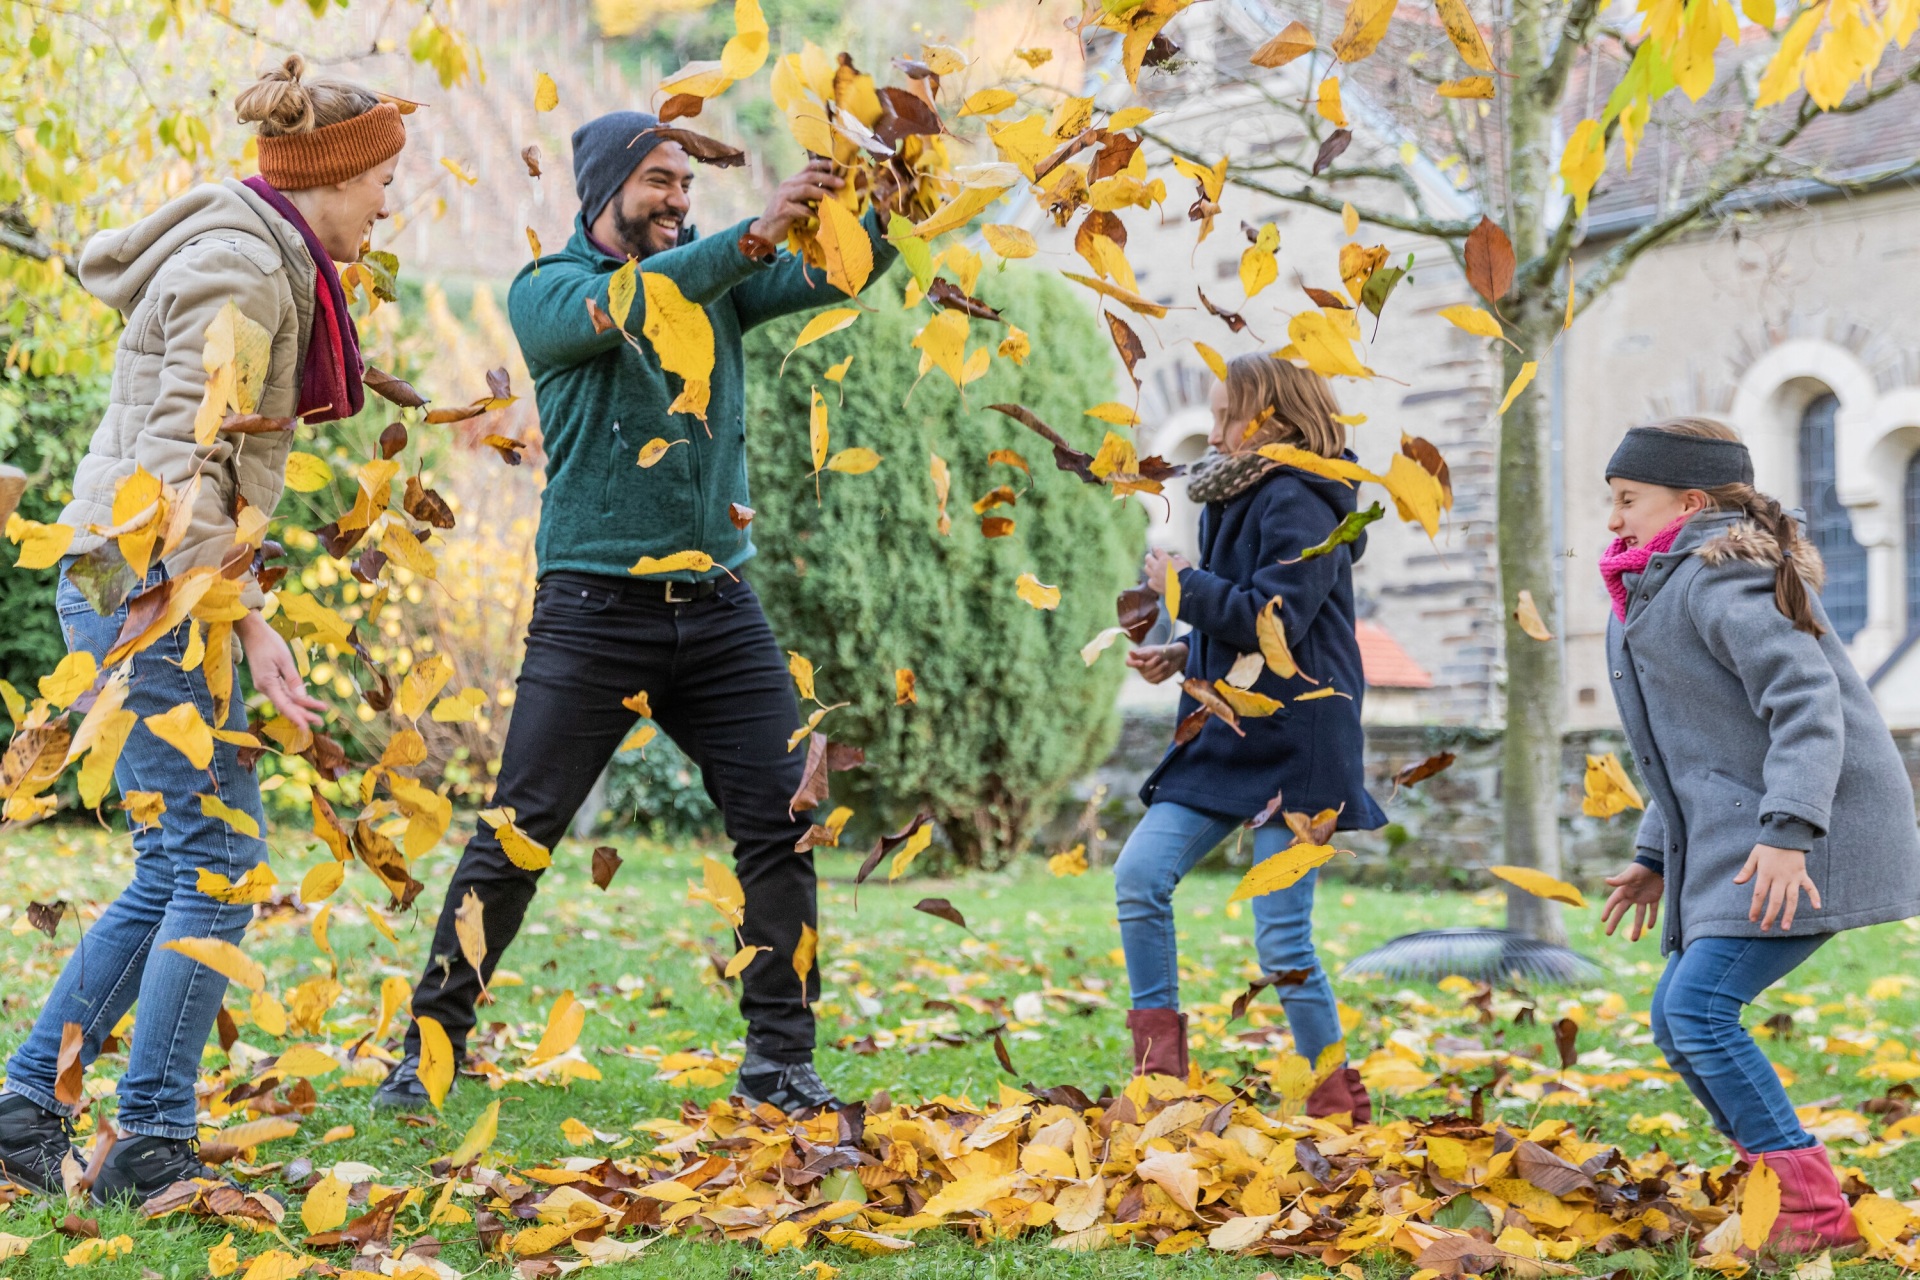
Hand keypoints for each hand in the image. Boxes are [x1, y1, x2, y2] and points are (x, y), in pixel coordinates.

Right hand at [235, 610, 326, 731]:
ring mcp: (266, 684)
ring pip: (286, 699)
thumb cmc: (269, 642)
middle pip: (286, 705)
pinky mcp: (268, 680)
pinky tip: (307, 702)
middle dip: (303, 714)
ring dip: (302, 706)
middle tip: (321, 722)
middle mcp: (265, 687)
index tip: (307, 727)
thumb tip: (302, 698)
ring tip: (319, 713)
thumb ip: (293, 679)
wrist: (253, 632)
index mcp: (267, 684)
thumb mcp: (284, 659)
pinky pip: (284, 692)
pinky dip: (296, 697)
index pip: (284, 705)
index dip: (296, 717)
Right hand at [748, 158, 845, 245]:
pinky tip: (822, 217)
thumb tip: (833, 192)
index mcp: (793, 181)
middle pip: (810, 176)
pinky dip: (813, 212)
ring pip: (805, 189)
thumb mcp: (798, 201)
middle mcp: (787, 185)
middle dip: (828, 179)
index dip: (824, 165)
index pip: (809, 167)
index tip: (838, 167)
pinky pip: (801, 209)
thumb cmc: (785, 216)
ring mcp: (783, 196)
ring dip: (822, 193)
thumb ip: (810, 195)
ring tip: (835, 200)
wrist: (766, 230)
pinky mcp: (782, 210)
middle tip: (842, 183)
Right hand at [1125, 642, 1187, 684]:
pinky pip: (1155, 680)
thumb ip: (1141, 654)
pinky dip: (1162, 673)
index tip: (1142, 663)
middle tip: (1159, 657)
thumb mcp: (1152, 651)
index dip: (1134, 663)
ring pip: (1149, 675)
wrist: (1175, 657)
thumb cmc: (1162, 651)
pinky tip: (1165, 668)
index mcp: (1137, 657)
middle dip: (1153, 663)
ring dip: (1160, 668)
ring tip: (1166, 662)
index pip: (1128, 662)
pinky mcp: (1153, 680)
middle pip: (1142, 668)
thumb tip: (1129, 653)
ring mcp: (1146, 674)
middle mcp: (1139, 667)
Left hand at [1142, 549, 1190, 594]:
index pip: (1156, 550)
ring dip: (1148, 567)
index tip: (1154, 548)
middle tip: (1150, 557)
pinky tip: (1154, 579)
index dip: (1155, 548)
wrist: (1185, 588)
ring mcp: (1155, 576)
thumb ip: (1179, 558)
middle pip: (1148, 559)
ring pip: (1147, 569)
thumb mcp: (1185, 562)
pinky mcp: (1155, 585)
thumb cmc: (1187, 574)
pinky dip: (1152, 579)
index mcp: (1164, 559)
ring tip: (1150, 567)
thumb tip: (1175, 557)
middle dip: (1149, 557)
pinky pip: (1150, 581)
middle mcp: (1157, 567)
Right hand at [1601, 862, 1663, 940]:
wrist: (1657, 863)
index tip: (1603, 920)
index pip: (1613, 902)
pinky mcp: (1653, 897)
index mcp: (1624, 890)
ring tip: (1634, 939)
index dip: (1607, 911)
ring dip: (1636, 926)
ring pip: (1638, 915)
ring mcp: (1642, 898)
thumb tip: (1606, 881)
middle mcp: (1632, 896)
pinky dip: (1652, 918)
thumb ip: (1620, 879)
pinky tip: (1650, 927)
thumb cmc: (1641, 868)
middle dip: (1615, 922)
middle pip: (1621, 911)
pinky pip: (1652, 910)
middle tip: (1609, 933)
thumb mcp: (1631, 874)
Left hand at [1735, 843, 1820, 930]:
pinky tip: (1817, 907)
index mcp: (1766, 873)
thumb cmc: (1768, 846)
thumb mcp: (1754, 856)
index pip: (1759, 894)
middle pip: (1775, 901)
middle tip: (1765, 928)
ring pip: (1792, 899)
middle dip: (1770, 916)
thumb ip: (1746, 870)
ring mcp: (1793, 877)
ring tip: (1786, 928)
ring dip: (1789, 914)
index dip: (1755, 908)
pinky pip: (1810, 887)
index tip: (1752, 919)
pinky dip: (1815, 896)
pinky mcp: (1803, 875)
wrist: (1787, 834)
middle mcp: (1780, 877)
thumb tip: (1736, 882)